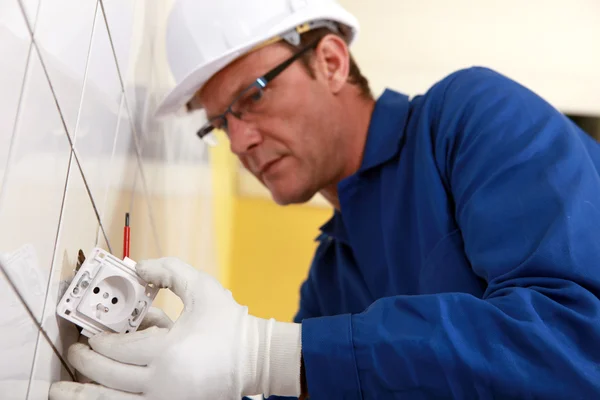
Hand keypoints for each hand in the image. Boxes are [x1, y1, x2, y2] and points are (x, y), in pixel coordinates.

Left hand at [49, 257, 301, 399]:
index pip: (119, 348)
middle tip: (75, 353)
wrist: (258, 359)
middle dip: (86, 364)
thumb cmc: (230, 324)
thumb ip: (169, 270)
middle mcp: (162, 383)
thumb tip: (137, 267)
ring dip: (83, 396)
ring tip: (60, 391)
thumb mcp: (202, 288)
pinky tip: (93, 398)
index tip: (88, 334)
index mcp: (169, 352)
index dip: (98, 341)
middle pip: (109, 377)